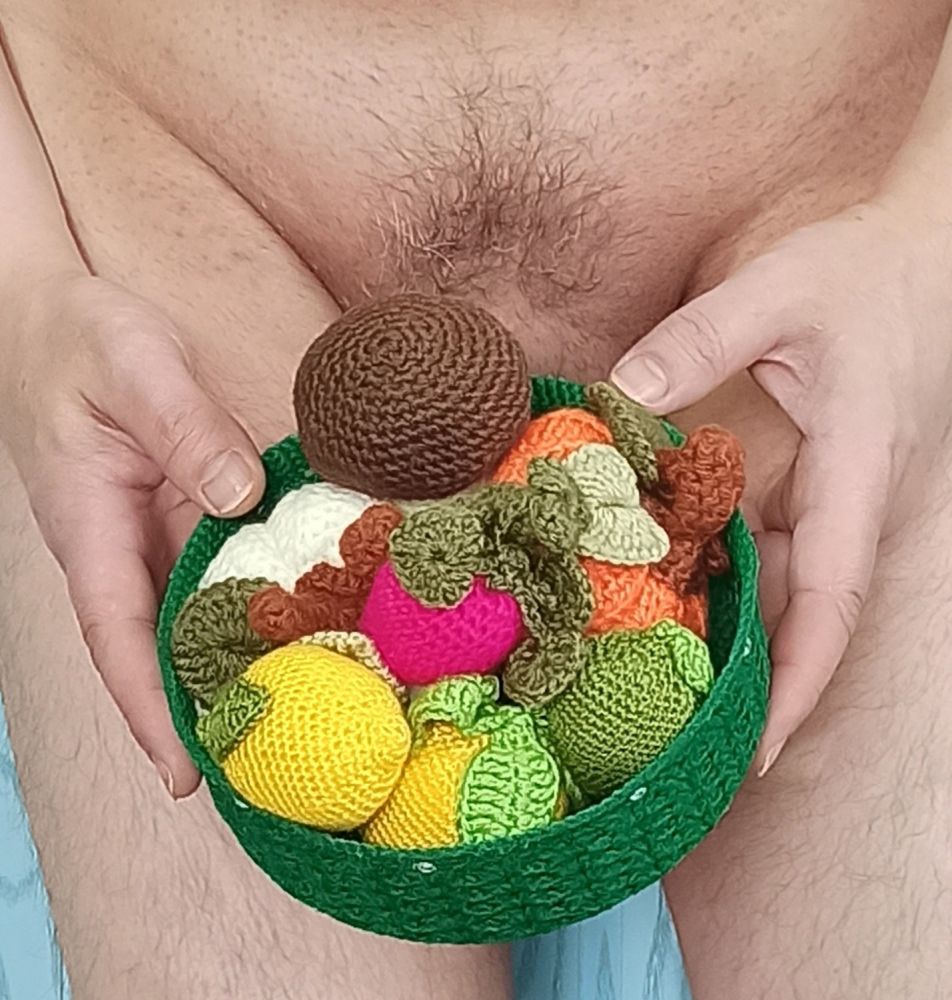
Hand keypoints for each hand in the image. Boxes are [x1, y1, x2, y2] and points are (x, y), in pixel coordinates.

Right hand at [1, 272, 265, 796]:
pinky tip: (309, 622)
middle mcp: (121, 546)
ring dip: (236, 666)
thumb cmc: (84, 341)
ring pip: (193, 615)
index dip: (149, 707)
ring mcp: (153, 533)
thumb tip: (242, 497)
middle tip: (269, 770)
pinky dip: (257, 601)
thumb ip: (186, 429)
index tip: (185, 774)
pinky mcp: (183, 512)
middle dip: (204, 711)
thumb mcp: (136, 368)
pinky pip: (219, 569)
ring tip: (302, 720)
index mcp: (90, 526)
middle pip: (160, 647)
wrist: (60, 321)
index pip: (117, 635)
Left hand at [612, 199, 951, 773]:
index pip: (833, 602)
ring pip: (792, 589)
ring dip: (739, 633)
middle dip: (759, 684)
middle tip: (683, 734)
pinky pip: (781, 550)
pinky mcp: (825, 483)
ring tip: (665, 678)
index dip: (799, 681)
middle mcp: (853, 503)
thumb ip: (698, 341)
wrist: (925, 255)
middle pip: (810, 619)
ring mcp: (841, 497)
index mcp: (857, 473)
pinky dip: (732, 575)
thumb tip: (620, 398)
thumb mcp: (778, 293)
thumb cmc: (867, 272)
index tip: (761, 750)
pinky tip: (674, 584)